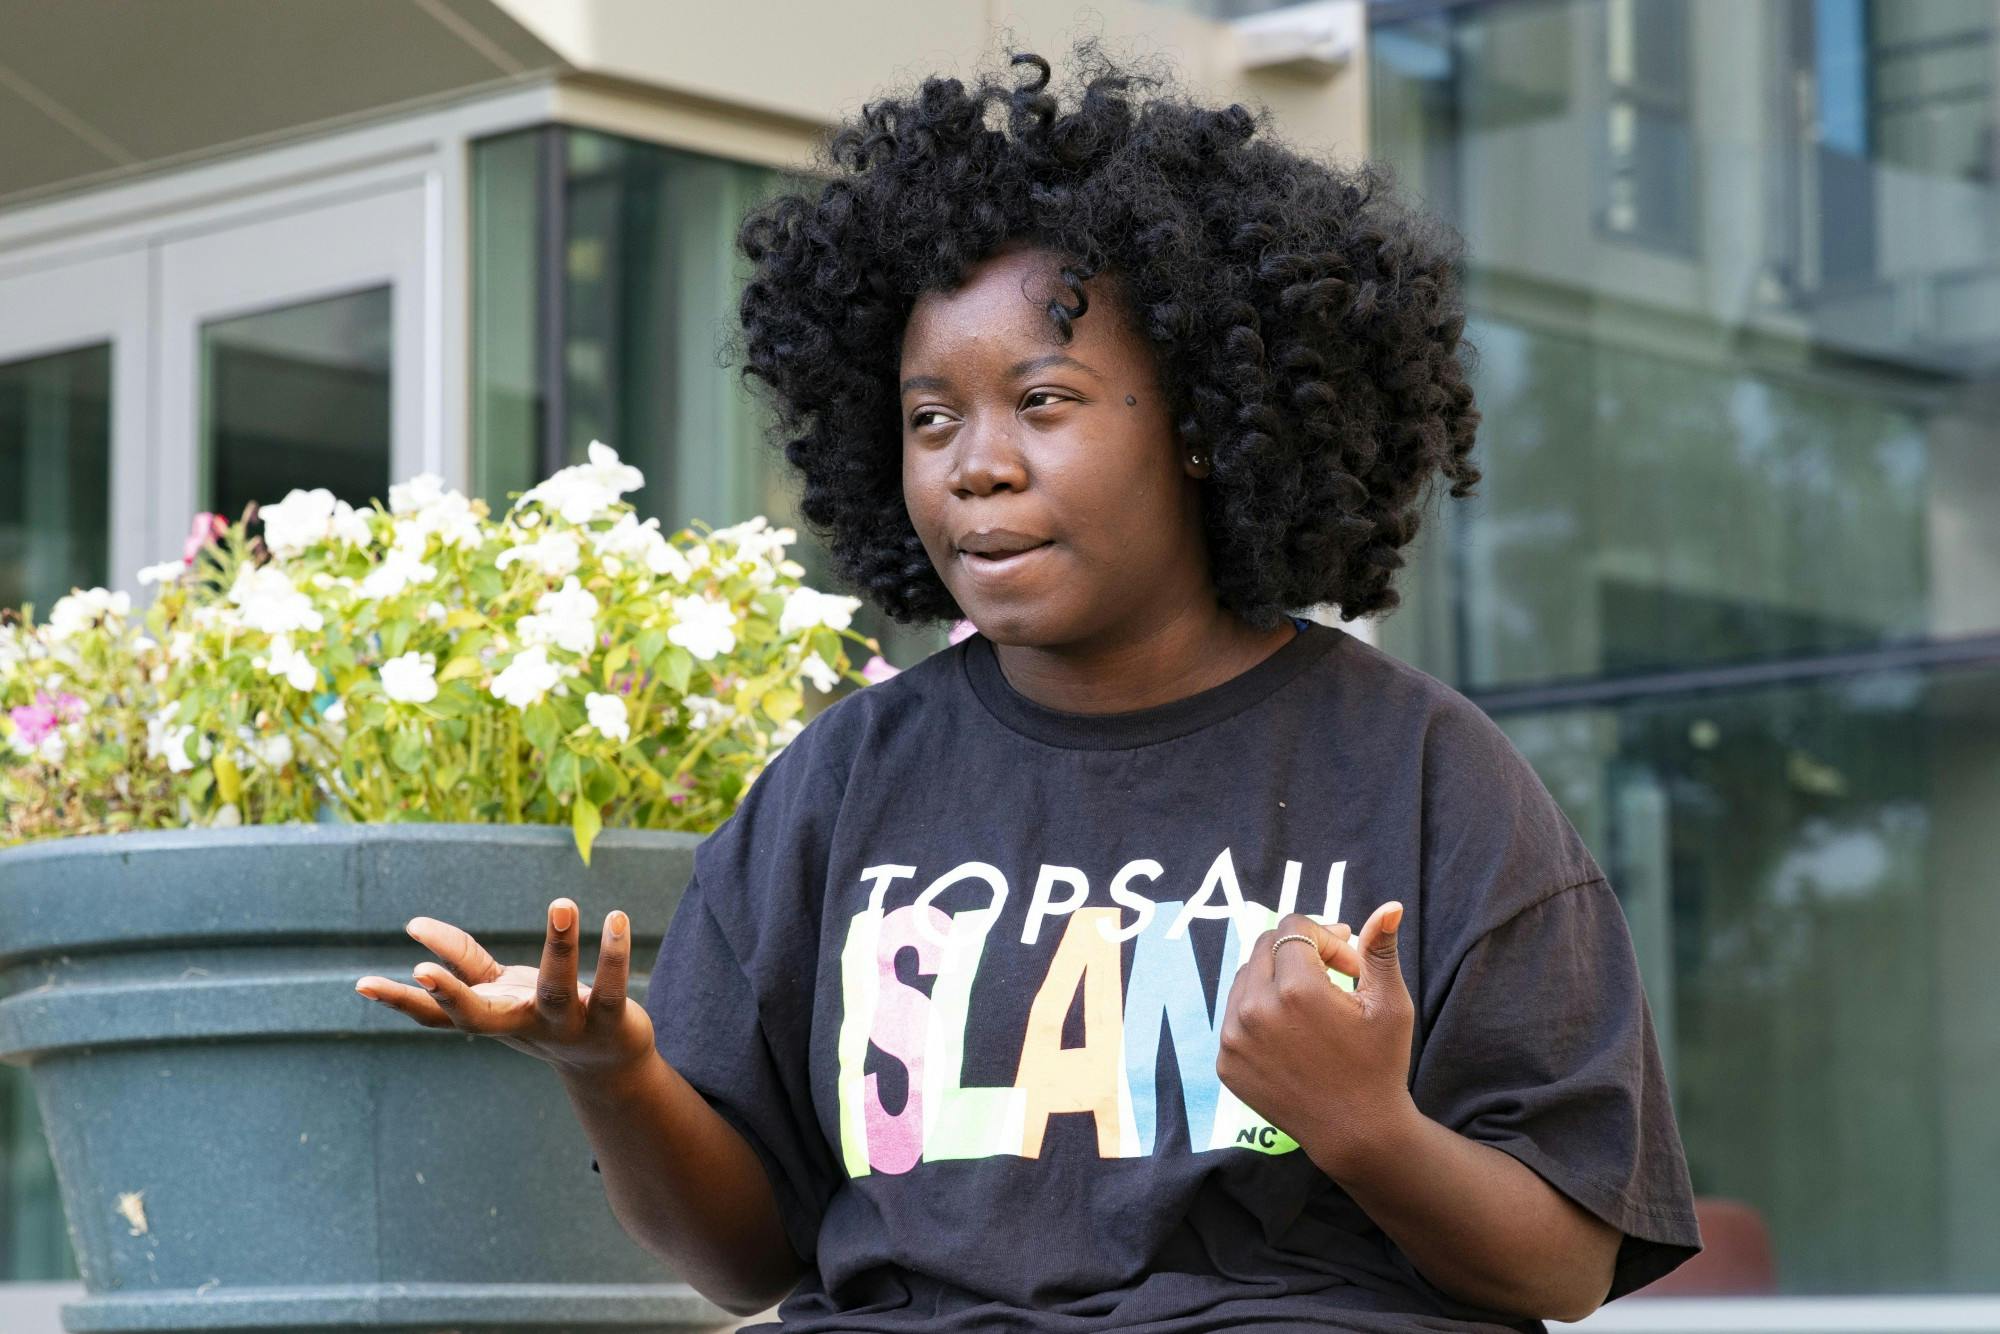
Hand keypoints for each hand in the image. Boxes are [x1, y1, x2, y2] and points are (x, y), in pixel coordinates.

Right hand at [354, 897, 655, 1085]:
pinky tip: (616, 918)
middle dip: (450, 995)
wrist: (606, 1063)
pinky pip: (608, 988)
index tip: (362, 984)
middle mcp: (519, 1026)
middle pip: (480, 1017)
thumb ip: (463, 962)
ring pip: (555, 990)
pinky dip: (613, 954)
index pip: (436, 1015)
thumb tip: (412, 927)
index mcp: (489, 1017)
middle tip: (422, 971)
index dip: (399, 1002)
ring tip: (562, 903)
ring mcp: (563, 1027)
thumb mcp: (499, 989)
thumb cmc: (540, 1015)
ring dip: (559, 946)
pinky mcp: (606, 1021)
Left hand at [1215, 902, 1416, 1177]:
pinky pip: (1236, 1015)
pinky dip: (1259, 1012)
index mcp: (1296, 989)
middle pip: (1265, 946)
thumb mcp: (1389, 1004)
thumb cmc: (1380, 1065)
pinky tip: (1292, 1034)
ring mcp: (1234, 1038)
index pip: (1294, 928)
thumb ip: (1380, 950)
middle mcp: (1255, 1009)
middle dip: (1300, 952)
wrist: (1356, 1133)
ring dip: (1276, 979)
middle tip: (1332, 978)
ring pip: (1246, 977)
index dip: (1326, 937)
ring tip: (1312, 1006)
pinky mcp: (1226, 1062)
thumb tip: (1389, 906)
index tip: (1349, 965)